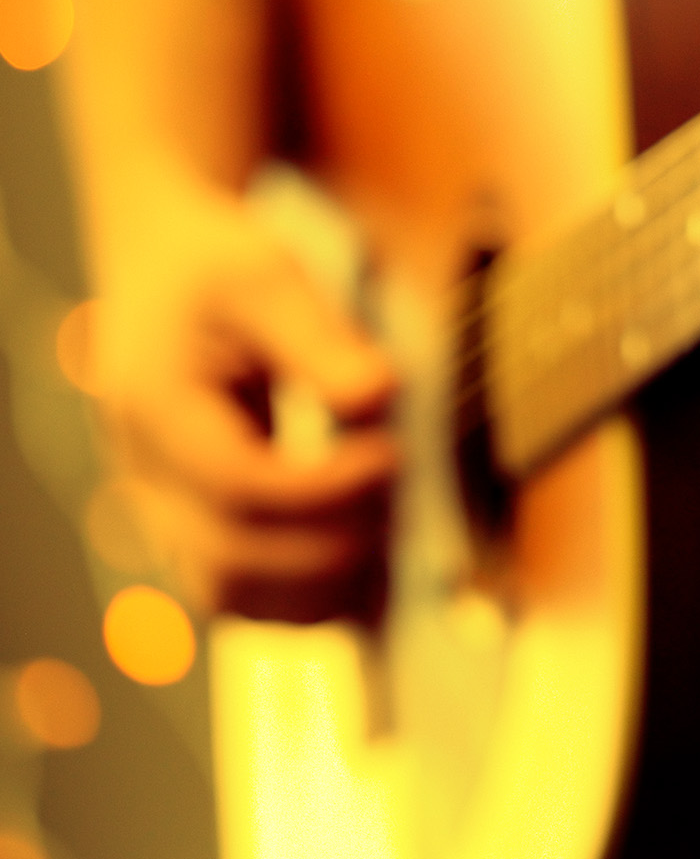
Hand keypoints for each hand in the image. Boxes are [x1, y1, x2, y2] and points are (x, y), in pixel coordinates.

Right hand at [91, 180, 397, 621]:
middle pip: (228, 560)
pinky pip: (242, 591)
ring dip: (320, 582)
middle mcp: (143, 474)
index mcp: (154, 407)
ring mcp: (160, 508)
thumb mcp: (267, 274)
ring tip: (390, 521)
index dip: (324, 490)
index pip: (237, 485)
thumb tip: (379, 397)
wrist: (162, 270)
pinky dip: (307, 591)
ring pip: (230, 594)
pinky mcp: (191, 524)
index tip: (393, 453)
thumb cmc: (219, 265)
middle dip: (330, 541)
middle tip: (397, 485)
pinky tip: (372, 554)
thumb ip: (319, 337)